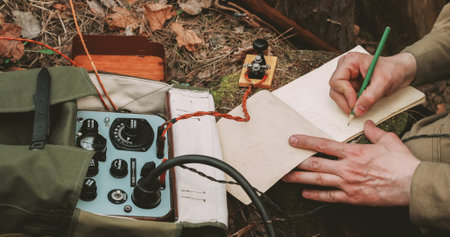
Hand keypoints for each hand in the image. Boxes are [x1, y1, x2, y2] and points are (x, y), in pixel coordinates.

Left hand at [283, 120, 419, 205]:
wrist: (412, 184)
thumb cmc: (401, 162)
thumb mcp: (388, 140)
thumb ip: (374, 132)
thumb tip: (367, 123)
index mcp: (353, 152)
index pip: (323, 145)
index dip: (305, 142)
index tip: (292, 140)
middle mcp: (346, 167)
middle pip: (315, 164)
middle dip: (296, 161)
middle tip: (282, 159)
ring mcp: (347, 183)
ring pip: (318, 180)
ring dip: (299, 178)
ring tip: (285, 177)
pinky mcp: (352, 198)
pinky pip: (329, 197)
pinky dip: (315, 195)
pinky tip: (304, 193)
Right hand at [329, 52, 416, 116]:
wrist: (400, 71)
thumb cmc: (393, 70)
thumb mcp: (384, 83)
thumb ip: (370, 97)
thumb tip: (358, 110)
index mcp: (350, 61)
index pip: (336, 81)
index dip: (345, 94)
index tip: (355, 103)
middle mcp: (345, 68)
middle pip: (335, 89)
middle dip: (345, 101)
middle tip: (356, 109)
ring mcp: (346, 76)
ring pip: (338, 95)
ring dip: (349, 103)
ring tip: (362, 104)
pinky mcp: (349, 85)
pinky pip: (344, 98)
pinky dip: (352, 103)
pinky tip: (362, 102)